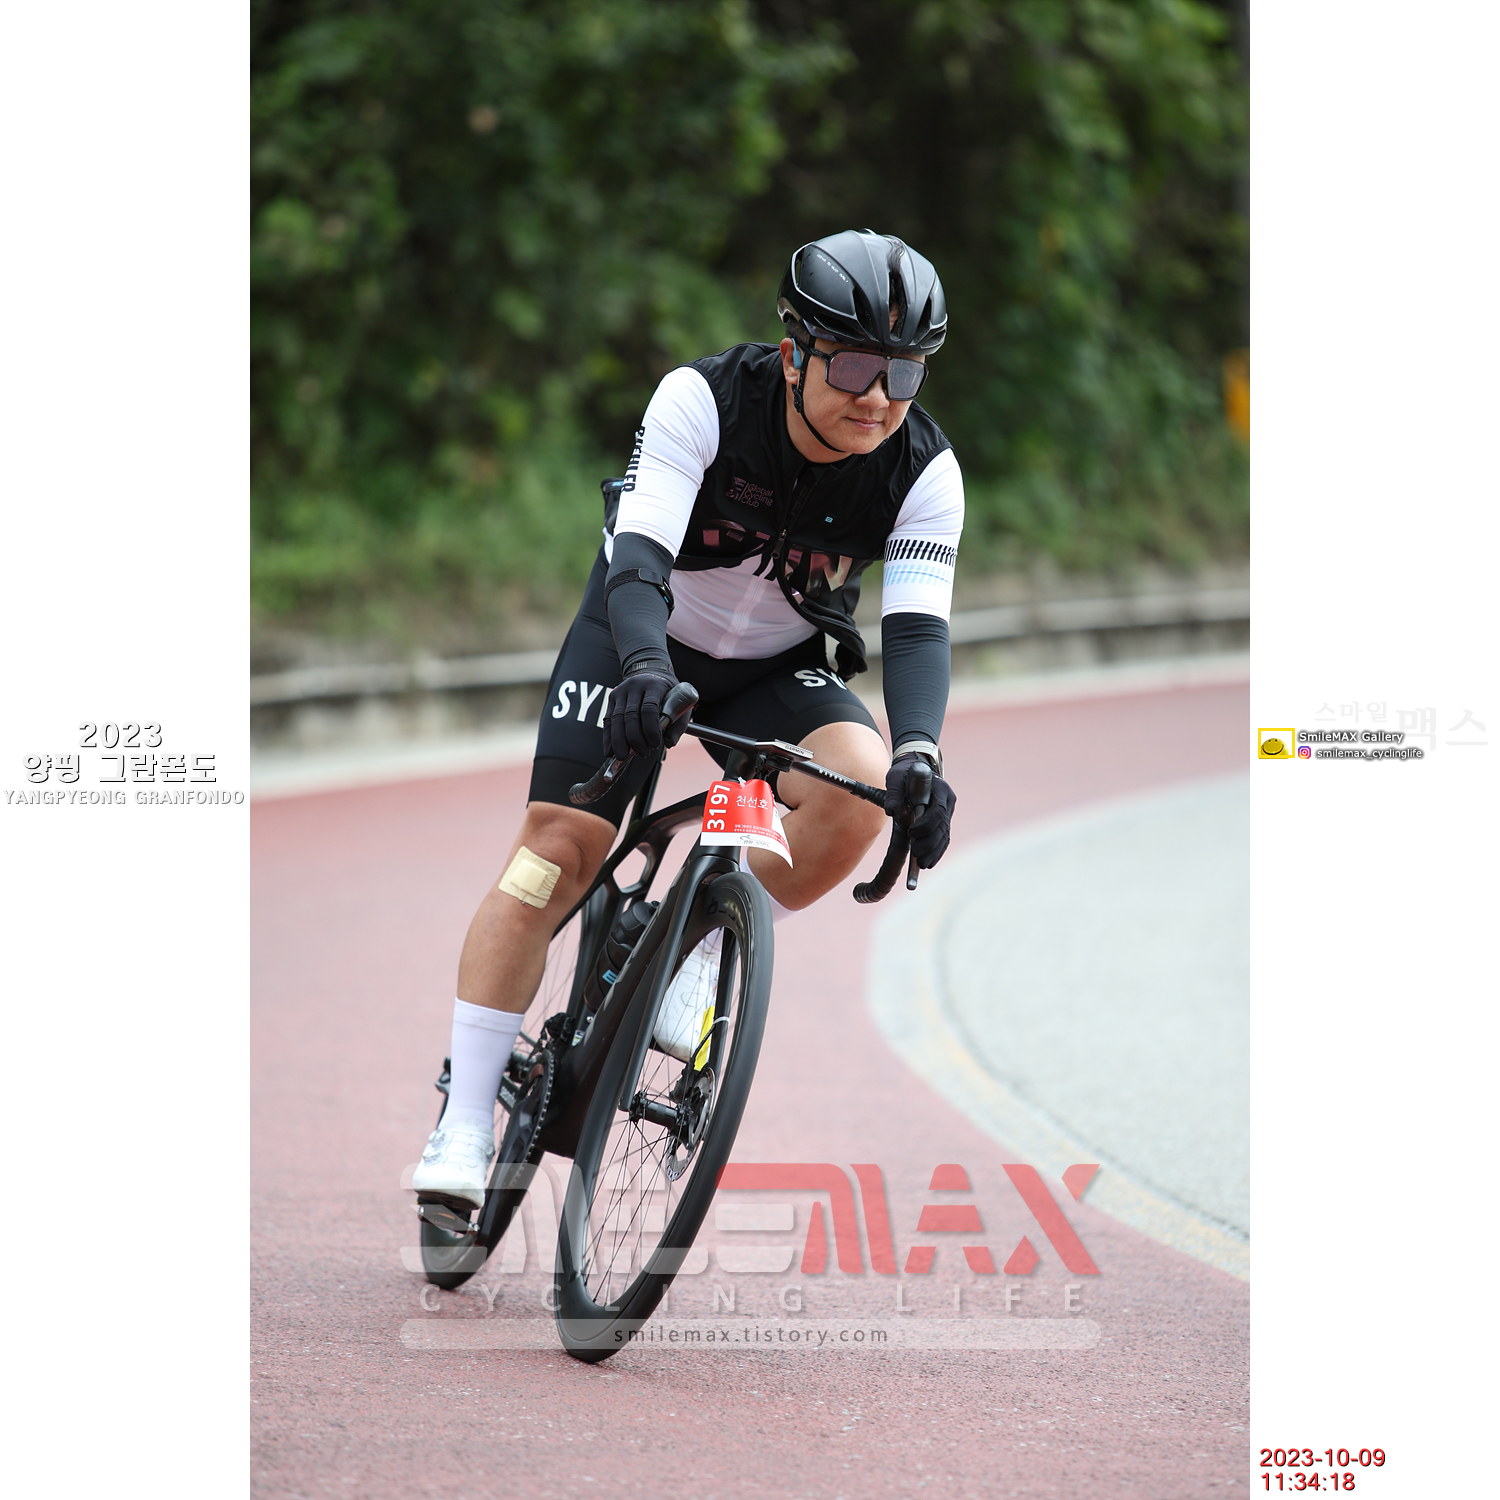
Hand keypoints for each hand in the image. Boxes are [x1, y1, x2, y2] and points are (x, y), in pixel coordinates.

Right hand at [603, 668, 681, 759]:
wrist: (651, 671)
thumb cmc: (667, 691)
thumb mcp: (680, 703)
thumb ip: (678, 724)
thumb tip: (669, 743)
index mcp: (654, 685)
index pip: (649, 708)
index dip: (651, 729)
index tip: (655, 744)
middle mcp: (635, 686)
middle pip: (631, 715)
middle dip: (635, 738)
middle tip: (642, 753)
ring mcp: (621, 691)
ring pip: (616, 718)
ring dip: (619, 740)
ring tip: (622, 756)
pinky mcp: (612, 698)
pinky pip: (608, 720)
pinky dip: (608, 737)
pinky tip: (610, 750)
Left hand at [884, 752, 955, 868]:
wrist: (914, 769)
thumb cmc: (904, 772)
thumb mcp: (896, 778)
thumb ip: (894, 793)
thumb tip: (891, 811)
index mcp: (940, 789)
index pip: (938, 812)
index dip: (926, 825)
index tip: (911, 833)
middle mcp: (947, 802)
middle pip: (942, 827)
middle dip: (929, 843)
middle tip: (915, 855)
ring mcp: (946, 812)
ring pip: (943, 836)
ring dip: (934, 852)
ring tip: (921, 864)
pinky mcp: (942, 821)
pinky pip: (942, 839)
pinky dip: (935, 851)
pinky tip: (927, 863)